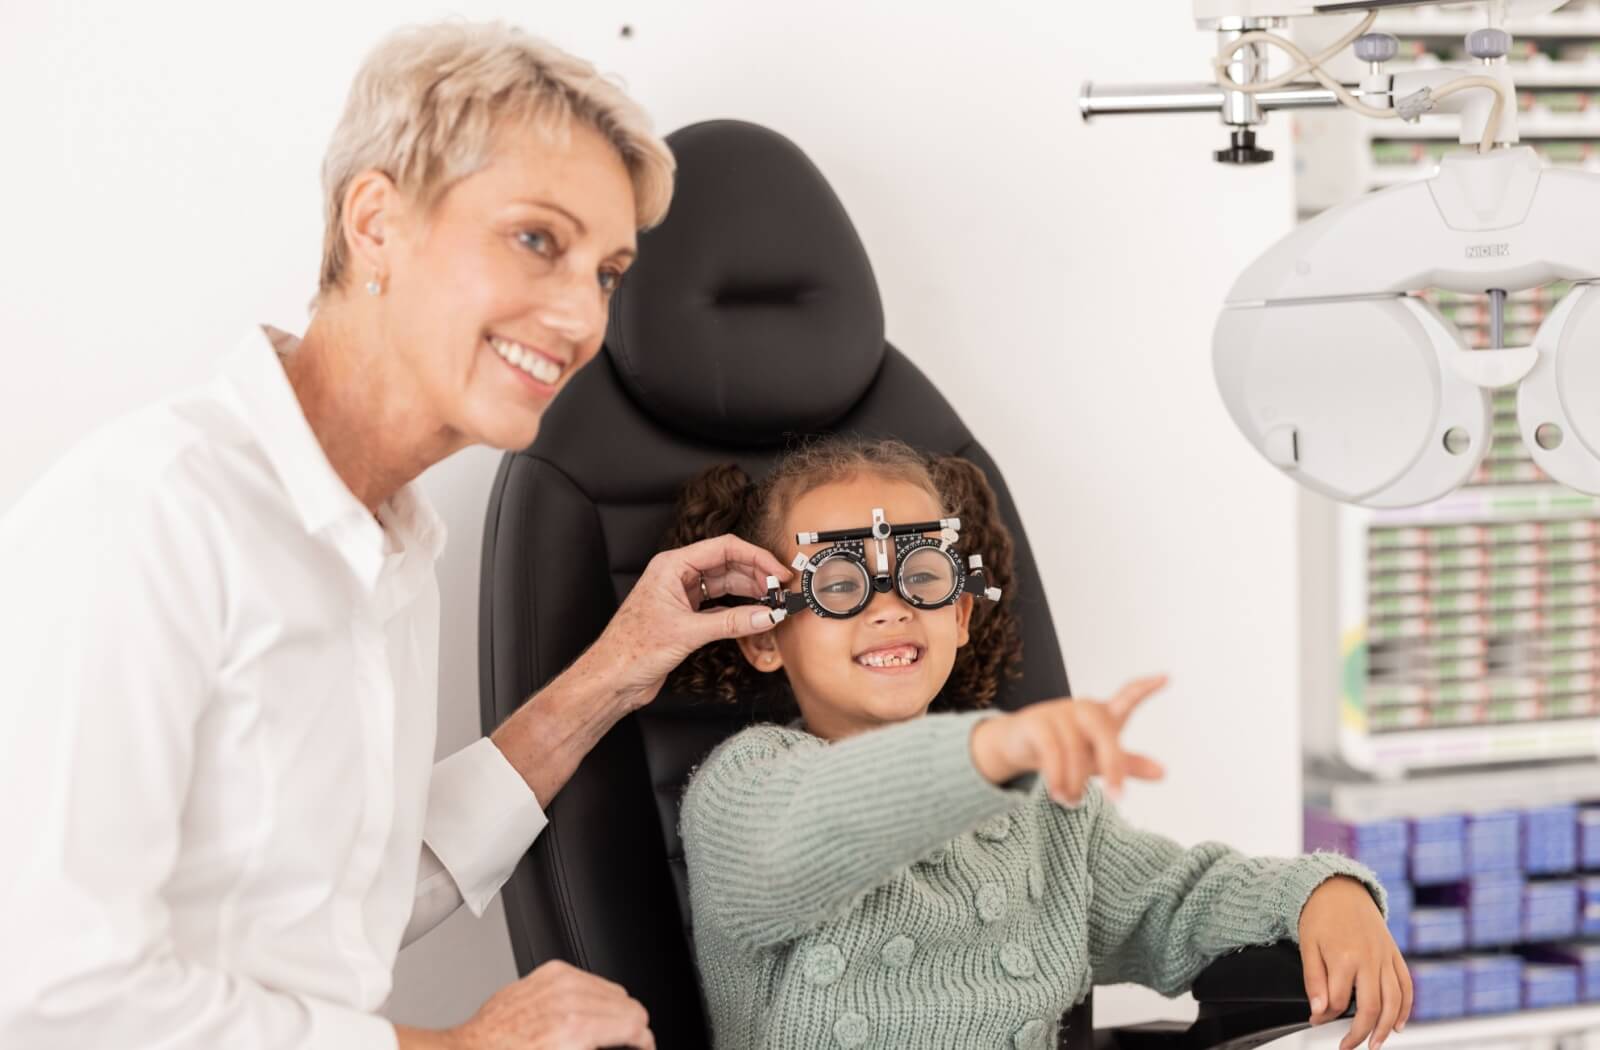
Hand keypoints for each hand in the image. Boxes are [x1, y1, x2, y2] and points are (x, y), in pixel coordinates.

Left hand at [447, 960, 653, 1049]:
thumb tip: (627, 1045)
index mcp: (576, 1027)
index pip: (637, 1023)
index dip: (644, 1042)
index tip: (642, 1048)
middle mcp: (569, 999)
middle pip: (630, 1005)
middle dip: (631, 1028)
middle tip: (623, 1045)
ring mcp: (559, 981)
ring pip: (613, 990)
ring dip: (614, 1013)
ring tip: (602, 1033)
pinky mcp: (550, 972)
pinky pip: (590, 980)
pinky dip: (594, 998)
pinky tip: (584, 1015)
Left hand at [590, 534, 792, 710]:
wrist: (611, 679)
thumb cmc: (631, 650)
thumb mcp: (686, 632)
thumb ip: (730, 623)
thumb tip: (765, 615)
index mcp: (672, 565)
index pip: (724, 548)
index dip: (756, 557)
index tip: (778, 572)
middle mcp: (677, 576)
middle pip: (727, 564)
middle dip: (757, 574)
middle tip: (782, 589)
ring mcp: (682, 596)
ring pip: (725, 585)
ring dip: (750, 592)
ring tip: (774, 601)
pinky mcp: (686, 617)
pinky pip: (720, 606)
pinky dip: (739, 610)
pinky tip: (755, 615)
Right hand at [968, 675, 1167, 804]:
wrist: (1017, 745)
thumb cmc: (1065, 749)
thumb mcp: (1097, 759)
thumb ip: (1128, 764)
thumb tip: (1163, 773)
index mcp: (1102, 715)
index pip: (1126, 697)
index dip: (1145, 688)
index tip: (1167, 678)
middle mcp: (1083, 709)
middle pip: (1105, 735)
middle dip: (1114, 767)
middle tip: (1118, 798)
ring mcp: (1058, 713)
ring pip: (1076, 751)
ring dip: (1076, 782)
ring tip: (1071, 802)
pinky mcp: (1036, 722)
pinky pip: (1052, 752)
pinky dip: (1056, 777)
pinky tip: (1057, 793)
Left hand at [1298, 876, 1412, 1049]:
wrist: (1339, 887)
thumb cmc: (1320, 914)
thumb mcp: (1307, 945)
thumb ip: (1314, 981)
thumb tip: (1319, 1012)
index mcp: (1345, 957)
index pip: (1338, 1002)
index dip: (1326, 1016)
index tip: (1316, 1020)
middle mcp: (1370, 960)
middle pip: (1371, 1008)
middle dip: (1360, 1033)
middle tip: (1348, 1046)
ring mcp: (1386, 958)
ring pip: (1393, 1001)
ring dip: (1386, 1028)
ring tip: (1376, 1044)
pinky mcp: (1395, 955)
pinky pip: (1406, 986)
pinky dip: (1406, 1008)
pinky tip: (1398, 1024)